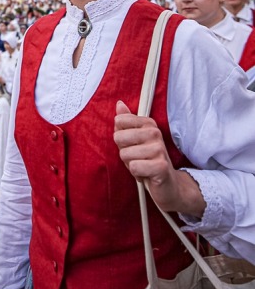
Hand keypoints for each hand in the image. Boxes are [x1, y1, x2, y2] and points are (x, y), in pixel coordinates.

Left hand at [113, 101, 205, 217]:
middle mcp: (155, 133)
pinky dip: (136, 174)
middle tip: (137, 158)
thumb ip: (126, 121)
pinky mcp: (161, 166)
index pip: (119, 121)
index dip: (120, 137)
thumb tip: (119, 103)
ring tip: (142, 166)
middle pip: (119, 138)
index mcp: (148, 123)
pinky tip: (146, 175)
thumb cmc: (147, 160)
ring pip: (125, 154)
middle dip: (123, 152)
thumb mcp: (135, 139)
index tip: (132, 144)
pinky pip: (134, 167)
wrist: (169, 185)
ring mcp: (159, 149)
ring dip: (130, 165)